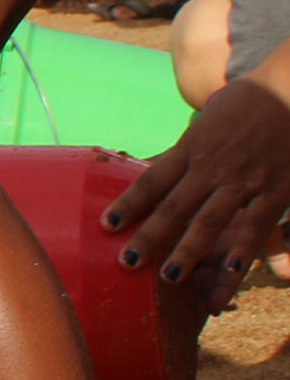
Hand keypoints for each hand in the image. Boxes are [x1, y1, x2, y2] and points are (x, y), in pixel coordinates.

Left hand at [104, 73, 289, 302]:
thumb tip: (156, 169)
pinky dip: (243, 248)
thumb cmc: (245, 104)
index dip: (129, 203)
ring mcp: (244, 179)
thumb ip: (186, 151)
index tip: (106, 224)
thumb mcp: (206, 121)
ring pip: (210, 219)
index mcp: (192, 147)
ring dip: (188, 249)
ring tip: (169, 276)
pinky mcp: (276, 189)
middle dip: (149, 236)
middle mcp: (213, 165)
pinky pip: (257, 223)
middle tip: (127, 262)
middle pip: (174, 206)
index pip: (152, 179)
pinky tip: (228, 269)